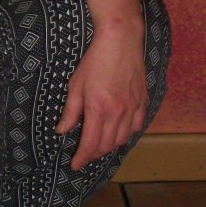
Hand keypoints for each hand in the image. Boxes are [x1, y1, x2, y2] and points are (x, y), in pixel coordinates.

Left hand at [55, 21, 147, 170]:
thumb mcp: (75, 84)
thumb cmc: (94, 60)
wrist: (120, 41)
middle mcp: (118, 112)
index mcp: (98, 108)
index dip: (82, 157)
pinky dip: (126, 135)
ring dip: (110, 146)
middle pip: (107, 145)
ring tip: (99, 146)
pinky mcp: (143, 101)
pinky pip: (136, 127)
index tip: (75, 165)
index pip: (90, 144)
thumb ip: (70, 111)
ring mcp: (133, 108)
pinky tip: (118, 133)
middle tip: (84, 155)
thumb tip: (62, 130)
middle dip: (94, 154)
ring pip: (122, 139)